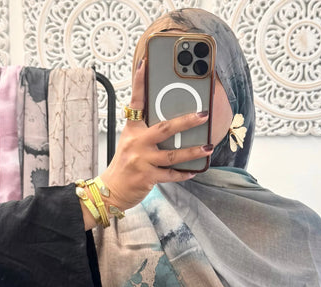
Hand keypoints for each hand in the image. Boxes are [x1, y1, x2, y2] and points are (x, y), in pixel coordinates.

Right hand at [99, 59, 212, 212]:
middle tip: (204, 115)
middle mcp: (136, 143)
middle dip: (186, 121)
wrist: (111, 190)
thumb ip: (147, 132)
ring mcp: (141, 160)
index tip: (145, 63)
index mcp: (132, 131)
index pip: (135, 102)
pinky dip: (183, 173)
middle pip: (164, 128)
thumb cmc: (125, 165)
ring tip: (208, 146)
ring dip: (193, 151)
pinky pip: (170, 174)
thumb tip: (174, 125)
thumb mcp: (131, 143)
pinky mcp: (147, 177)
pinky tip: (194, 170)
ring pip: (172, 154)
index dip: (140, 82)